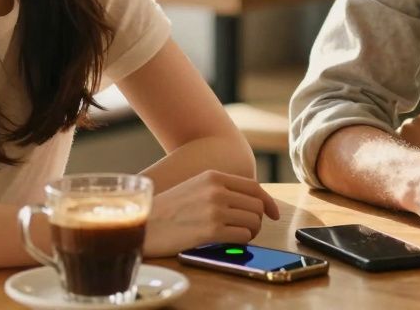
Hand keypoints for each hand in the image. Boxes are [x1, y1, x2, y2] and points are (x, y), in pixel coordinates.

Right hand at [142, 170, 280, 256]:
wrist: (145, 224)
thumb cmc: (169, 209)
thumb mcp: (195, 186)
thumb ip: (221, 188)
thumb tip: (251, 200)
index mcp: (213, 176)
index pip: (254, 187)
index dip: (268, 202)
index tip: (274, 214)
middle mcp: (216, 190)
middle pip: (257, 206)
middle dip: (257, 220)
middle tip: (247, 229)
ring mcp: (214, 210)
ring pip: (254, 221)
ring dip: (250, 232)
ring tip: (237, 236)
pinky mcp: (211, 230)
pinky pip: (243, 236)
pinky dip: (242, 241)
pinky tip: (229, 242)